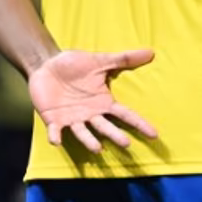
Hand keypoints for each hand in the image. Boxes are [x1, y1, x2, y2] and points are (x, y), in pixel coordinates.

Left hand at [28, 48, 158, 152]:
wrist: (47, 65)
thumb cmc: (75, 64)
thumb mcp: (101, 60)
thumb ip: (124, 59)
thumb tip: (151, 52)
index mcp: (103, 102)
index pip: (125, 115)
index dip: (139, 124)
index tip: (154, 135)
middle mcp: (90, 114)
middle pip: (106, 127)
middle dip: (115, 136)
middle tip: (126, 144)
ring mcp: (72, 119)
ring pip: (83, 133)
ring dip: (89, 141)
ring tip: (98, 149)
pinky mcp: (53, 120)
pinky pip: (55, 131)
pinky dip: (55, 136)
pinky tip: (56, 140)